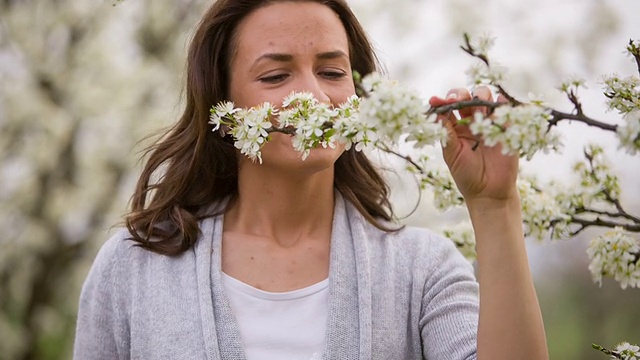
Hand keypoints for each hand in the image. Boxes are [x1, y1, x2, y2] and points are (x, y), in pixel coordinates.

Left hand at [429, 87, 518, 203]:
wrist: (490, 192)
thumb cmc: (467, 175)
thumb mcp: (452, 155)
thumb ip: (446, 134)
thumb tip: (435, 114)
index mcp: (456, 127)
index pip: (449, 106)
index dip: (442, 100)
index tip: (435, 100)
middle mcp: (472, 121)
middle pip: (467, 96)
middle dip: (460, 94)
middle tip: (457, 100)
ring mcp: (490, 122)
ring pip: (486, 97)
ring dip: (480, 97)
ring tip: (478, 111)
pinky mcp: (507, 127)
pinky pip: (506, 108)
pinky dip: (503, 102)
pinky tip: (498, 106)